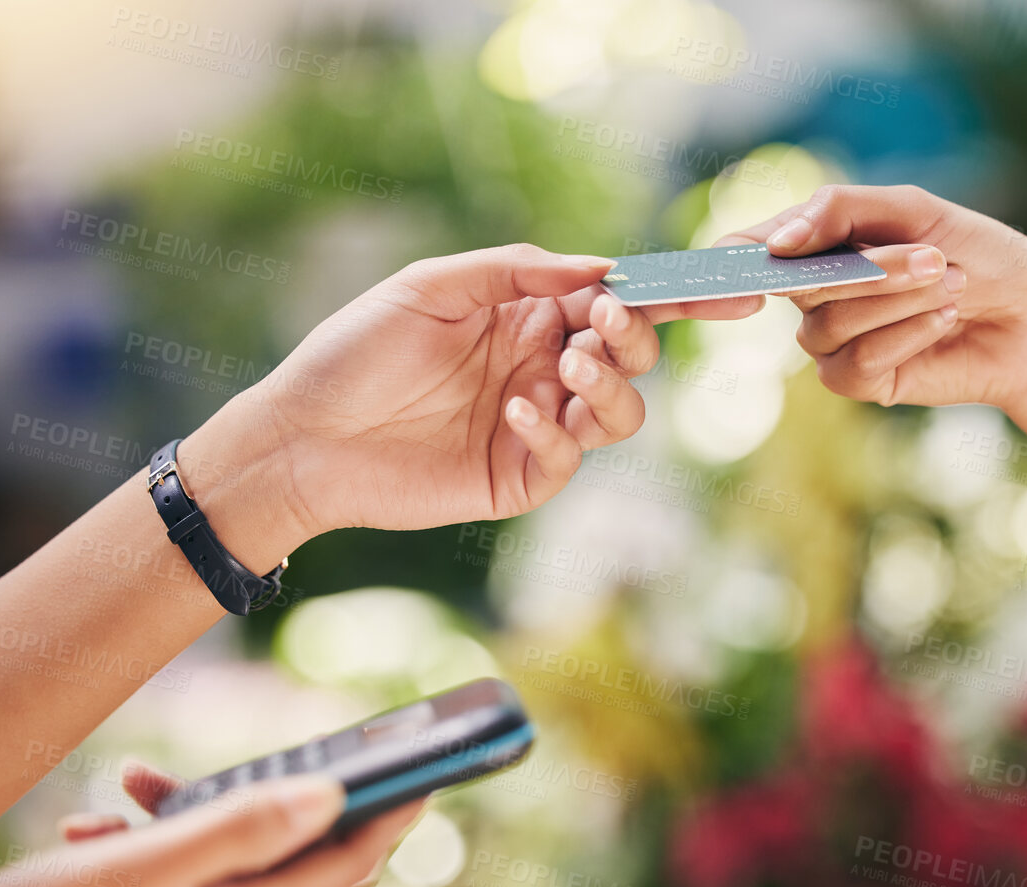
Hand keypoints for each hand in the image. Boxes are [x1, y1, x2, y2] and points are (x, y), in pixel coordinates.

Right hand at [0, 768, 422, 886]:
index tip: (428, 761)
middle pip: (294, 856)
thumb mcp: (137, 870)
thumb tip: (330, 796)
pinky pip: (171, 875)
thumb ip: (235, 829)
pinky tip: (94, 819)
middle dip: (294, 794)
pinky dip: (148, 838)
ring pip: (221, 857)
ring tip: (132, 778)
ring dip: (193, 809)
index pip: (345, 863)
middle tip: (302, 742)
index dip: (393, 810)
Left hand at [184, 244, 760, 565]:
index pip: (615, 302)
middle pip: (634, 356)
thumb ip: (517, 271)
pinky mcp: (518, 479)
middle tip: (597, 324)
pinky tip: (514, 412)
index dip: (673, 295)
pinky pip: (570, 457)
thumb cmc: (354, 353)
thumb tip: (601, 268)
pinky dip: (557, 430)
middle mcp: (542, 369)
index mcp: (527, 316)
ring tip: (565, 366)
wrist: (301, 437)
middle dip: (635, 337)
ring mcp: (536, 427)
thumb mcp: (430, 288)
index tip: (725, 284)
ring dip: (611, 385)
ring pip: (620, 412)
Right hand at [717, 185, 1026, 413]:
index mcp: (814, 244)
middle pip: (797, 283)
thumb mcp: (911, 209)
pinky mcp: (857, 381)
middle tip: (933, 254)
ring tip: (952, 283)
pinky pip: (857, 362)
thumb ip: (839, 210)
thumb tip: (777, 243)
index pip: (746, 250)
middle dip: (871, 268)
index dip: (729, 259)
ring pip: (832, 323)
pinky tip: (944, 320)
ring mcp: (830, 341)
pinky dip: (907, 336)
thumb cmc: (973, 251)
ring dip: (899, 300)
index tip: (742, 261)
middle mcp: (811, 294)